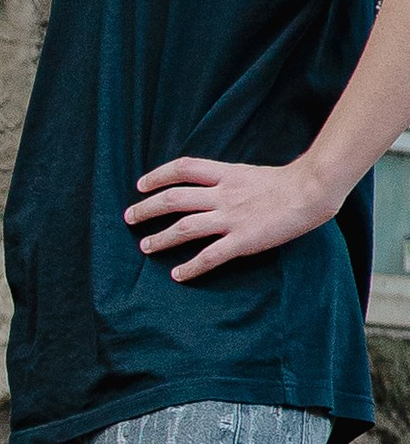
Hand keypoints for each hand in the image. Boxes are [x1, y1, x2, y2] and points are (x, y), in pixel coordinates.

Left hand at [127, 151, 345, 281]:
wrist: (313, 189)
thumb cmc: (291, 182)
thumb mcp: (253, 172)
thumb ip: (231, 180)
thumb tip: (215, 187)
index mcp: (226, 174)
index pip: (183, 169)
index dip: (158, 176)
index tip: (141, 185)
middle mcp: (222, 194)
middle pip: (173, 199)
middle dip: (147, 209)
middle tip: (130, 217)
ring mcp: (230, 218)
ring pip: (183, 228)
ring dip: (160, 239)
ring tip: (145, 246)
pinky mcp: (242, 240)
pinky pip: (209, 256)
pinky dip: (190, 267)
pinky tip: (177, 275)